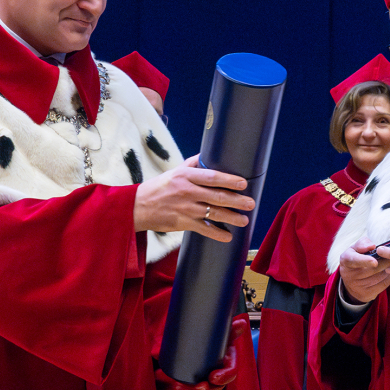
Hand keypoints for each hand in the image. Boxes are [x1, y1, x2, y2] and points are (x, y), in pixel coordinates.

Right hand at [134, 155, 254, 242]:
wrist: (138, 206)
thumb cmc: (159, 187)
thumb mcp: (175, 171)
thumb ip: (193, 163)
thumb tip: (209, 154)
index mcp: (185, 176)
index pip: (211, 177)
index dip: (229, 180)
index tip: (243, 183)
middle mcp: (187, 192)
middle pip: (217, 196)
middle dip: (237, 200)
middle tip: (251, 203)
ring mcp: (185, 209)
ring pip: (214, 213)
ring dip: (231, 217)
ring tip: (244, 219)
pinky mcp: (183, 223)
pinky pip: (204, 229)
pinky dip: (217, 234)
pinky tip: (228, 236)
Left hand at [156, 317, 246, 389]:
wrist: (200, 334)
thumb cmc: (215, 334)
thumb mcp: (223, 332)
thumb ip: (232, 329)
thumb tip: (242, 323)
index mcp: (229, 359)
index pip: (231, 371)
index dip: (225, 376)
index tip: (214, 377)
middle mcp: (220, 370)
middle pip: (218, 385)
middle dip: (209, 389)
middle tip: (201, 386)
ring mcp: (209, 376)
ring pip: (205, 389)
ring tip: (182, 386)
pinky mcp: (198, 378)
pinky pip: (193, 387)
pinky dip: (185, 387)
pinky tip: (177, 384)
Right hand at [338, 237, 389, 303]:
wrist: (351, 283)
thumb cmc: (356, 259)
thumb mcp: (355, 249)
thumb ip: (362, 243)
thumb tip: (372, 246)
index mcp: (346, 260)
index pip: (355, 260)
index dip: (365, 261)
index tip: (375, 262)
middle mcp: (350, 275)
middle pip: (373, 269)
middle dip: (386, 261)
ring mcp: (358, 287)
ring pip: (380, 276)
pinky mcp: (367, 294)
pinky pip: (384, 284)